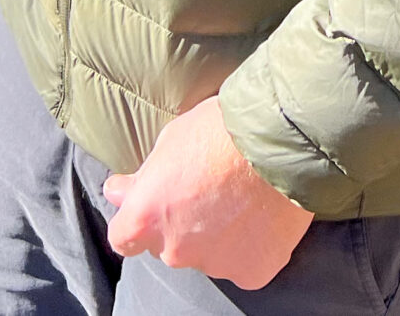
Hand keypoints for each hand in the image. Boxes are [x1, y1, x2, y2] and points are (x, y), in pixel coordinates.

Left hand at [102, 96, 313, 289]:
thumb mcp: (171, 139)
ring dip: (217, 236)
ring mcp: (214, 265)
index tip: (157, 202)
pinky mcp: (252, 271)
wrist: (281, 137)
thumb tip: (117, 191)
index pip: (124, 237)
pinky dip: (251, 247)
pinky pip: (245, 264)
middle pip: (169, 247)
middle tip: (210, 192)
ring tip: (243, 200)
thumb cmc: (222, 128)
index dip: (140, 220)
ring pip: (209, 256)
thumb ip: (144, 176)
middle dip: (182, 225)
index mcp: (145, 217)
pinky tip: (262, 218)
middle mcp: (173, 249)